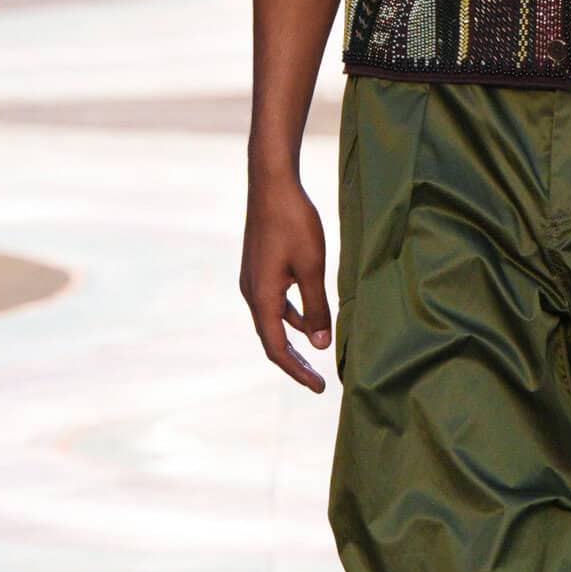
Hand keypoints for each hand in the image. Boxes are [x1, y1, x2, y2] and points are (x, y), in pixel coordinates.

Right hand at [240, 168, 332, 392]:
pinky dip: (291, 314)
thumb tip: (319, 344)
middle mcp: (251, 293)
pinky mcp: (258, 268)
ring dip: (294, 337)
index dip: (297, 371)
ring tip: (317, 349)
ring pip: (273, 319)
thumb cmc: (294, 223)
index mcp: (262, 297)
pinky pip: (274, 302)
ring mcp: (252, 280)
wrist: (271, 184)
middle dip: (295, 361)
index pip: (277, 349)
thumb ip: (317, 308)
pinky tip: (309, 315)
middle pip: (271, 339)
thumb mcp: (313, 268)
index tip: (319, 387)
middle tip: (317, 380)